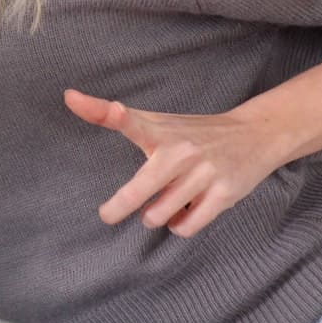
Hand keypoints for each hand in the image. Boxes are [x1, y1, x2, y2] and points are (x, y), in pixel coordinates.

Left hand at [64, 89, 286, 236]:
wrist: (254, 135)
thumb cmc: (192, 132)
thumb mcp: (155, 120)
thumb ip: (111, 115)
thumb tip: (67, 96)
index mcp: (160, 132)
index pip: (132, 121)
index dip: (113, 114)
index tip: (109, 108)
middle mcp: (181, 151)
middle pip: (141, 188)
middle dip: (118, 207)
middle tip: (107, 214)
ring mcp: (204, 173)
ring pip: (160, 213)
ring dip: (153, 216)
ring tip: (156, 209)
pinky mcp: (225, 194)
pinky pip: (188, 225)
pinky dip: (179, 226)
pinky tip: (181, 215)